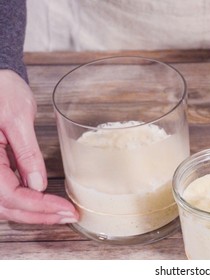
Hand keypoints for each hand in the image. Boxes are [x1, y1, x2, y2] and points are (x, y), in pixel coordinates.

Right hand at [0, 69, 77, 223]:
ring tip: (59, 212)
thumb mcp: (18, 118)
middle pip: (4, 205)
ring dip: (30, 211)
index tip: (65, 209)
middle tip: (67, 215)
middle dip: (37, 215)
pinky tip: (43, 201)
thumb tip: (38, 185)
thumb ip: (26, 153)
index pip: (9, 194)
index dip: (38, 206)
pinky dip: (23, 201)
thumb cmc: (1, 89)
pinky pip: (3, 190)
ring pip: (2, 202)